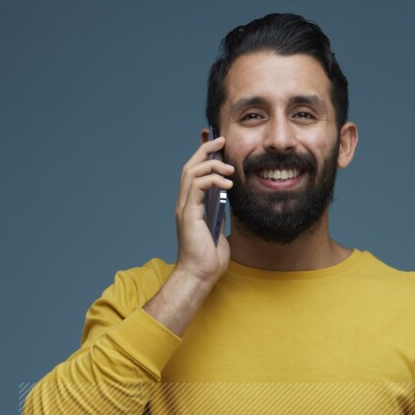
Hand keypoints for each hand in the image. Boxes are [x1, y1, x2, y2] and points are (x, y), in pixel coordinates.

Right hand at [173, 131, 233, 285]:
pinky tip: (228, 184)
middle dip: (205, 149)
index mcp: (191, 206)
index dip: (202, 153)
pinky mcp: (188, 213)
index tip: (215, 141)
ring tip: (229, 167)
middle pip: (190, 166)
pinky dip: (213, 179)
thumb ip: (220, 214)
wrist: (200, 275)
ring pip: (191, 172)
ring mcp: (184, 208)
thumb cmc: (209, 259)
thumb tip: (228, 202)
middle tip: (222, 139)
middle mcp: (185, 203)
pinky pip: (198, 186)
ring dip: (211, 163)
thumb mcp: (219, 230)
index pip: (194, 173)